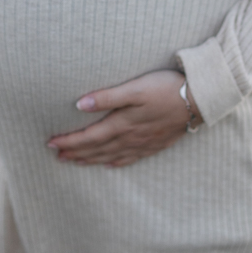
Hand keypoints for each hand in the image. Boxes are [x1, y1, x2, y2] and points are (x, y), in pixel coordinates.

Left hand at [47, 70, 200, 167]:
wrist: (200, 99)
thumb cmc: (167, 88)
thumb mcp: (135, 88)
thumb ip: (107, 97)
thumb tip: (80, 105)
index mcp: (123, 123)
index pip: (89, 136)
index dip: (69, 141)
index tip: (51, 143)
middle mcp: (131, 137)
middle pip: (97, 149)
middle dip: (76, 153)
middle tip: (56, 156)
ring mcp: (144, 142)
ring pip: (111, 155)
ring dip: (91, 159)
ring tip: (75, 162)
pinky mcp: (156, 143)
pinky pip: (131, 158)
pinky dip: (116, 162)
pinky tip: (110, 164)